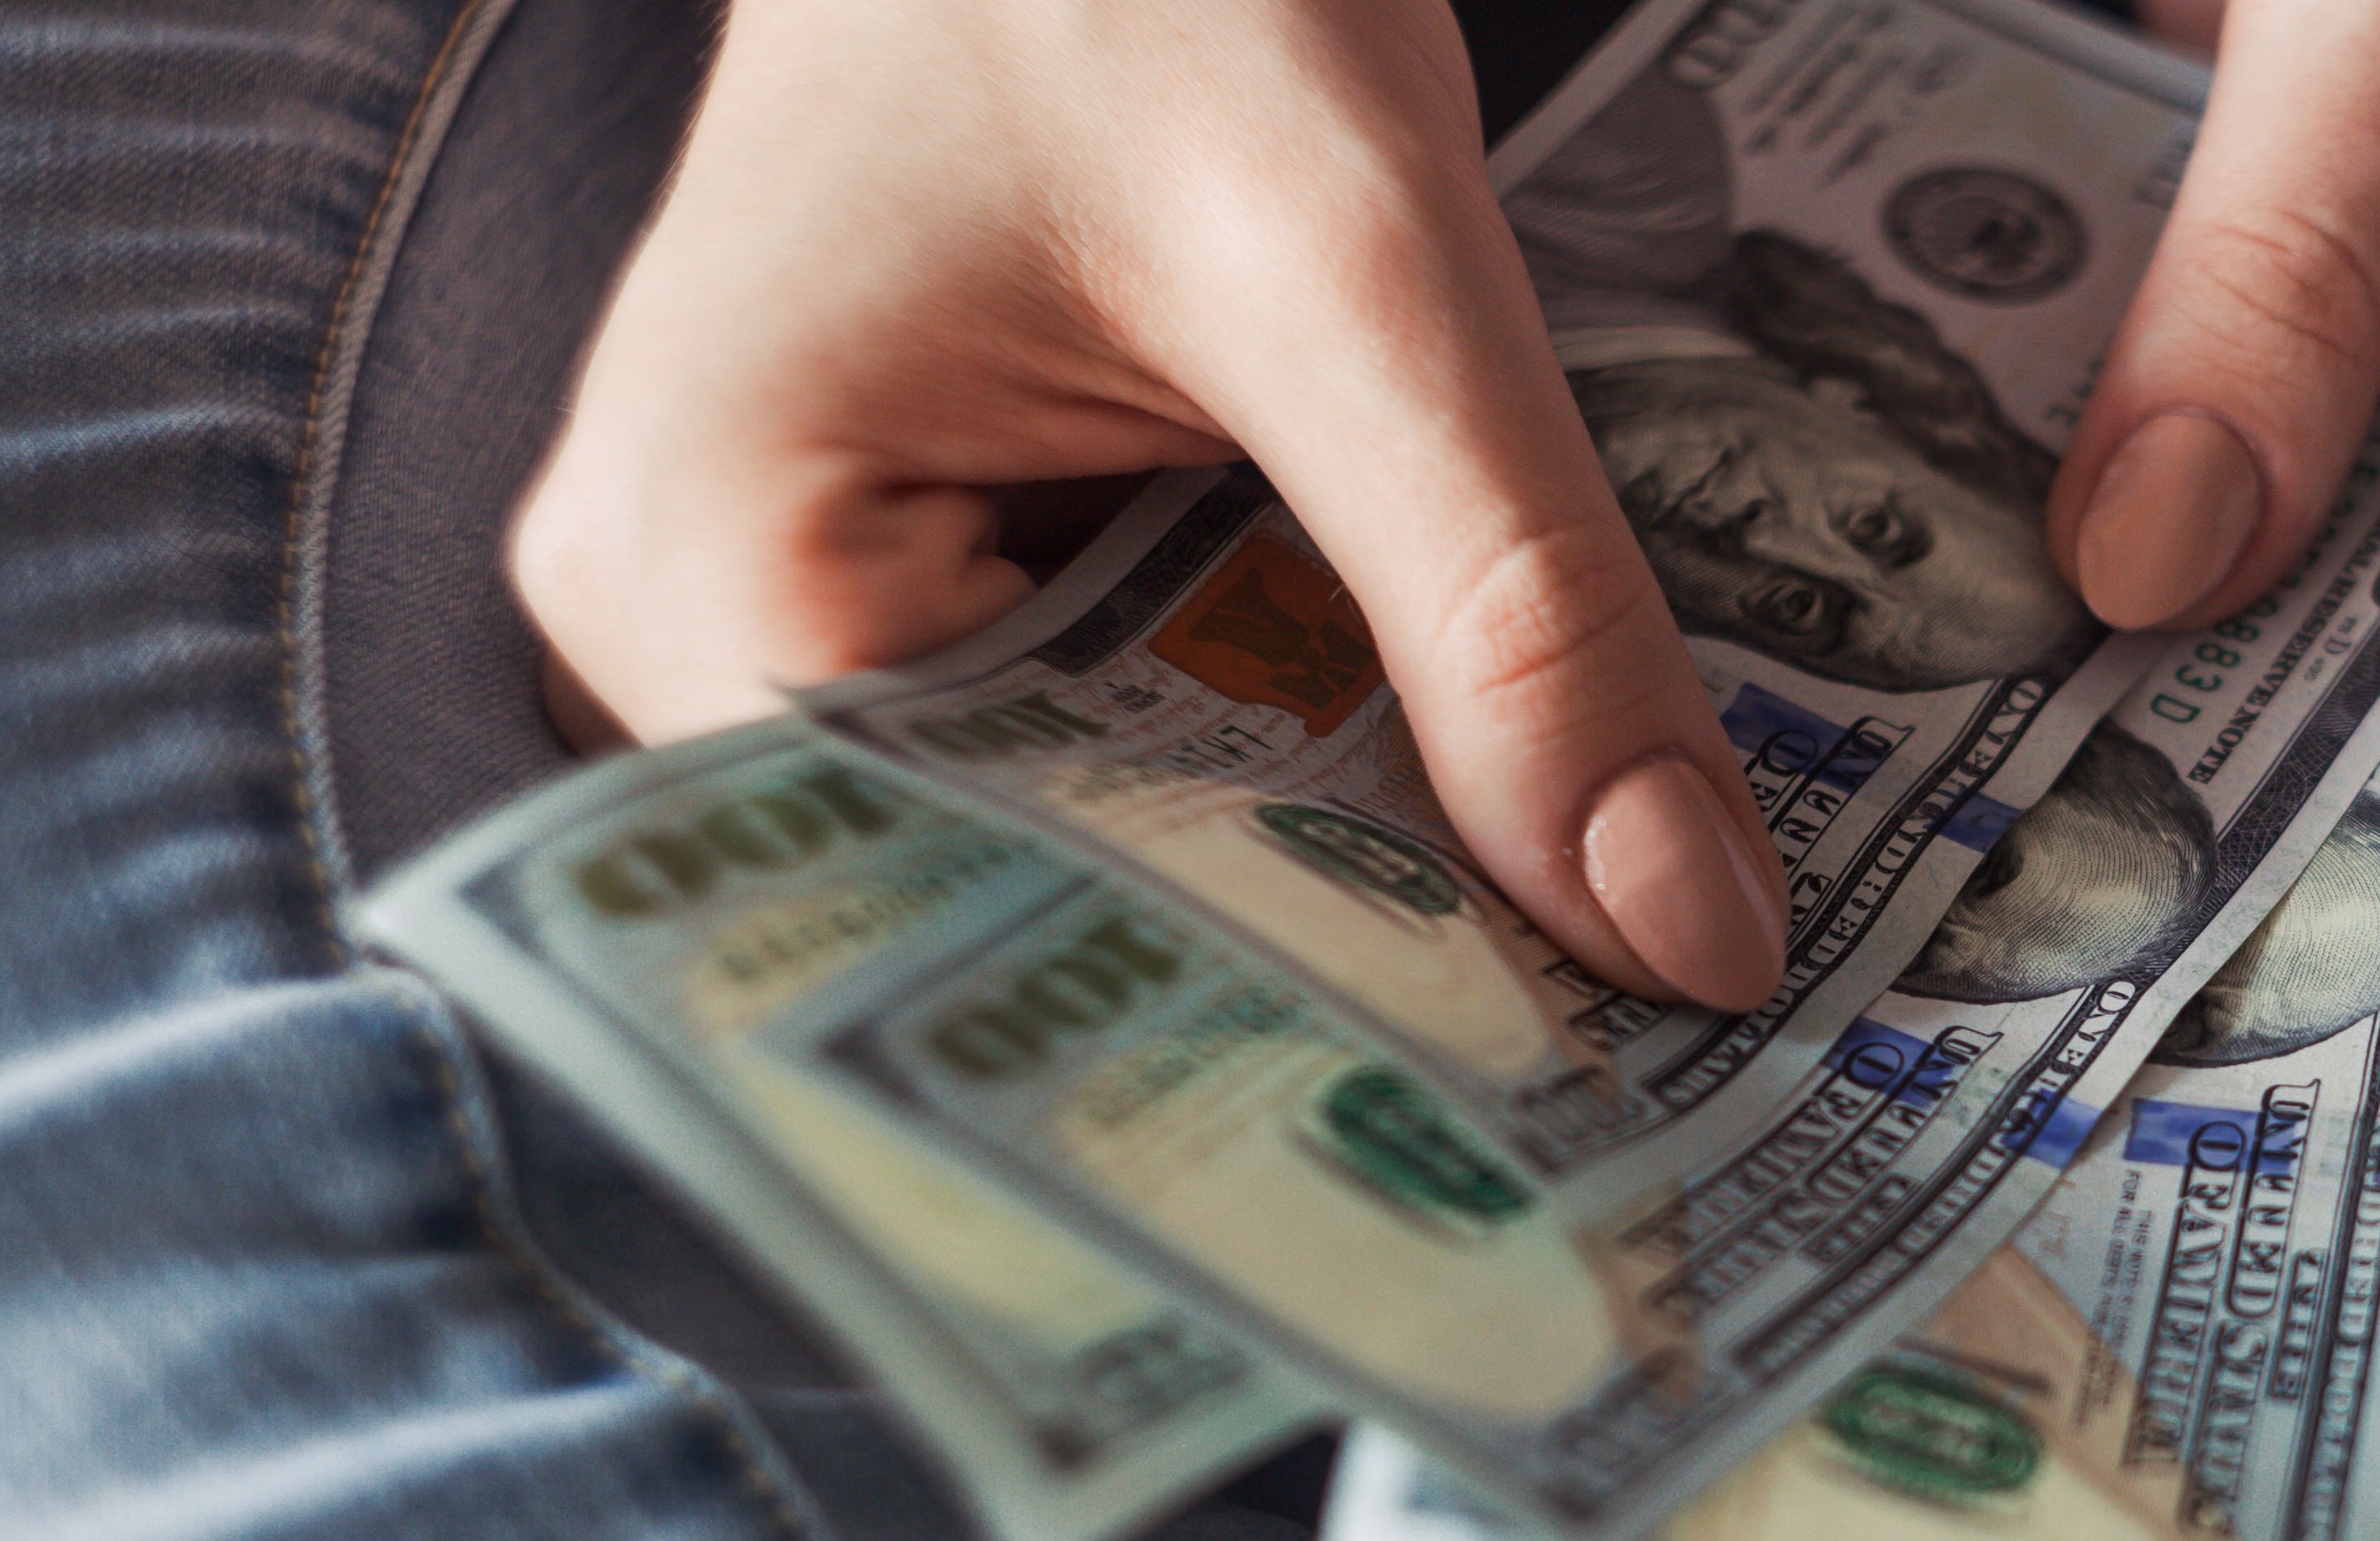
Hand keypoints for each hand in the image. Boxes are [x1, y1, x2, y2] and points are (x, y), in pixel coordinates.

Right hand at [510, 0, 1790, 1010]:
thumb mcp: (1360, 263)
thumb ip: (1511, 600)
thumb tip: (1679, 927)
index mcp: (700, 566)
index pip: (981, 921)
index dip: (1260, 1029)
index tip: (1521, 1116)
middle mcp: (706, 621)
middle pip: (1054, 901)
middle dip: (1331, 970)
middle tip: (1613, 1076)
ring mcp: (814, 593)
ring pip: (1124, 826)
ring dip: (1345, 876)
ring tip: (1582, 971)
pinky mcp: (945, 556)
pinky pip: (1144, 722)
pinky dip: (1318, 757)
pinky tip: (1489, 815)